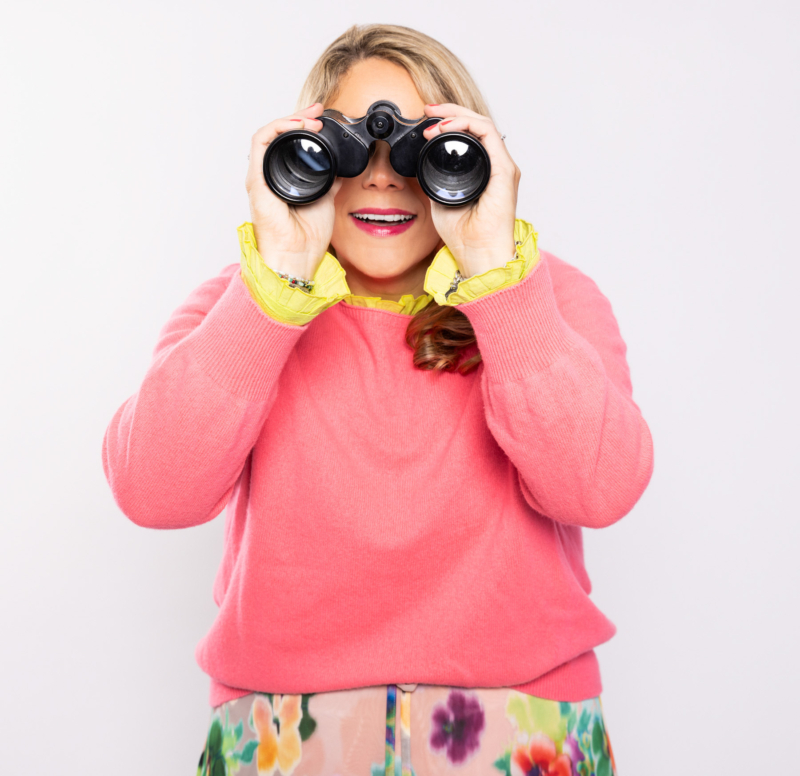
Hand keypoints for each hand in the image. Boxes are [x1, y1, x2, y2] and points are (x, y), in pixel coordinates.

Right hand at [246, 103, 343, 278]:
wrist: (298, 256)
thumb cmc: (307, 237)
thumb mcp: (326, 199)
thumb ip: (330, 181)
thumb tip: (341, 167)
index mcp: (283, 180)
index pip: (288, 143)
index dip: (303, 125)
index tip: (321, 116)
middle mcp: (268, 175)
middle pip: (278, 135)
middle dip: (298, 116)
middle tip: (318, 109)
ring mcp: (261, 177)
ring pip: (267, 134)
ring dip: (288, 120)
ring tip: (310, 116)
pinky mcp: (257, 180)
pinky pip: (260, 144)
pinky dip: (277, 129)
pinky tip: (295, 125)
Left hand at [421, 104, 519, 276]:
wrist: (478, 253)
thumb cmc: (464, 235)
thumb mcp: (440, 200)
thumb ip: (435, 180)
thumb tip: (421, 164)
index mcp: (483, 172)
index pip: (470, 135)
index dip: (449, 121)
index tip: (427, 120)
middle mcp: (496, 166)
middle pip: (477, 124)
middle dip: (451, 110)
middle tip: (428, 109)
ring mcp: (502, 167)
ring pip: (484, 124)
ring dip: (457, 115)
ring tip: (435, 117)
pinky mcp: (505, 171)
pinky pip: (489, 135)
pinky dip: (467, 125)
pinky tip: (447, 127)